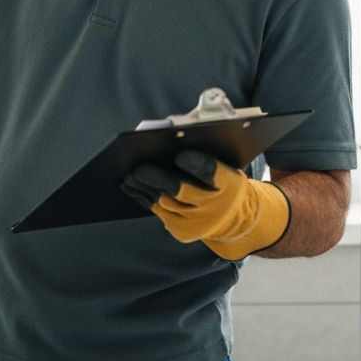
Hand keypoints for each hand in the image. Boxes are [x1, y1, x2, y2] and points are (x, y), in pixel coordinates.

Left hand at [122, 149, 289, 260]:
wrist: (233, 218)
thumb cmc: (222, 181)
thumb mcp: (225, 164)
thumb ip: (204, 147)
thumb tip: (173, 129)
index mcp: (227, 182)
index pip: (211, 172)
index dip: (195, 163)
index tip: (179, 153)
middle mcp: (213, 205)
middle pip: (180, 190)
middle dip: (156, 178)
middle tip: (137, 167)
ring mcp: (197, 222)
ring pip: (163, 202)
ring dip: (142, 187)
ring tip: (127, 174)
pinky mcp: (182, 231)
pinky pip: (157, 212)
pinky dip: (141, 197)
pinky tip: (129, 186)